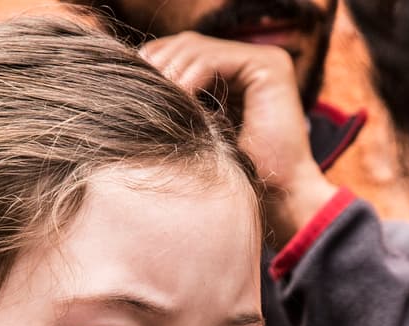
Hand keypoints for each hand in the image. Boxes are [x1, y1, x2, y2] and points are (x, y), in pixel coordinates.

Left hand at [141, 33, 338, 247]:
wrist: (277, 197)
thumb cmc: (236, 176)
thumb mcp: (198, 130)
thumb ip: (180, 102)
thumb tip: (134, 80)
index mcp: (236, 73)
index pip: (184, 53)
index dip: (155, 62)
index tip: (130, 83)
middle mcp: (251, 61)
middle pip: (188, 44)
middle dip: (159, 63)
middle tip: (137, 86)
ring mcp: (264, 60)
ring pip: (197, 49)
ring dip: (171, 73)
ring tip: (156, 97)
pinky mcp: (269, 66)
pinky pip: (214, 60)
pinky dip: (189, 78)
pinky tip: (176, 98)